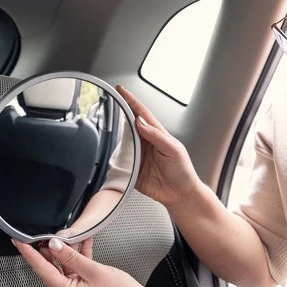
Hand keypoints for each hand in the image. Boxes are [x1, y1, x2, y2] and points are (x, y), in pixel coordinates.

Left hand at [13, 238, 146, 286]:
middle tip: (42, 234)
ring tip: (67, 235)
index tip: (19, 242)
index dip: (29, 253)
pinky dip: (78, 256)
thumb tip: (54, 245)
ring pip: (65, 266)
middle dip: (49, 249)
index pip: (41, 269)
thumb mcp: (92, 270)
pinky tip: (83, 243)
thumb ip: (71, 256)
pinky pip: (76, 269)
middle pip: (51, 268)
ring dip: (66, 251)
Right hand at [116, 85, 200, 208]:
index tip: (120, 90)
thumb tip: (141, 122)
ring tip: (104, 125)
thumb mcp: (174, 150)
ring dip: (112, 134)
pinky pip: (117, 161)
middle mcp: (144, 143)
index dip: (130, 100)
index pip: (141, 113)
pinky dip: (111, 157)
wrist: (180, 195)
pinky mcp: (130, 170)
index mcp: (156, 134)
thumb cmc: (182, 172)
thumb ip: (157, 136)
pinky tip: (106, 153)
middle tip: (107, 101)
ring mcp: (136, 156)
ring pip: (120, 141)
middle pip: (127, 124)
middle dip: (117, 112)